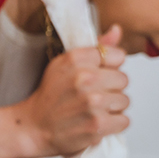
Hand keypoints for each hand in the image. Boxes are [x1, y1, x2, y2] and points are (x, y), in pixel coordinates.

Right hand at [13, 24, 128, 157]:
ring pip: (125, 101)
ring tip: (94, 110)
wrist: (34, 128)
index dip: (110, 67)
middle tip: (93, 96)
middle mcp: (85, 78)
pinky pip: (124, 121)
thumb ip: (95, 47)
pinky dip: (114, 124)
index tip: (98, 75)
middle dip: (111, 88)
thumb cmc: (51, 96)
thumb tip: (117, 29)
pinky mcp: (97, 125)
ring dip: (113, 107)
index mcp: (76, 59)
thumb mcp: (65, 64)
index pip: (117, 55)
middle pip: (123, 79)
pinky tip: (97, 122)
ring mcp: (92, 102)